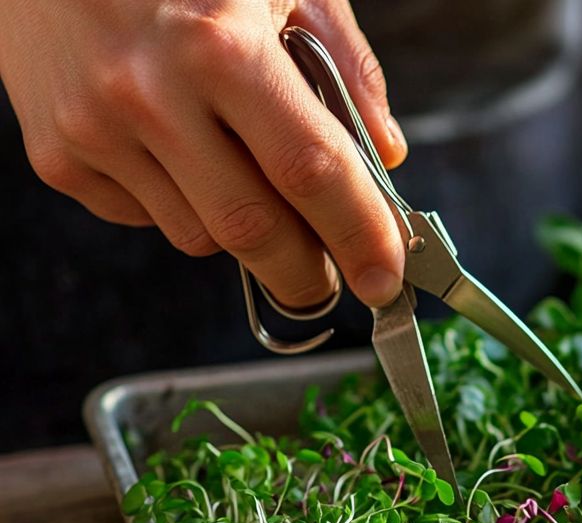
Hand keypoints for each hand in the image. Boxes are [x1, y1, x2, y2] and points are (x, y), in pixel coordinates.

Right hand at [0, 0, 408, 307]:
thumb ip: (345, 64)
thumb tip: (385, 154)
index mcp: (219, 43)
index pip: (312, 170)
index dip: (360, 234)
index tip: (385, 276)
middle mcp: (150, 92)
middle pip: (253, 230)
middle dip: (306, 273)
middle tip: (332, 279)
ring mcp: (93, 128)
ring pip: (199, 237)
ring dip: (240, 231)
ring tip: (243, 175)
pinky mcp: (55, 156)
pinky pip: (144, 220)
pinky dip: (179, 205)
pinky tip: (177, 153)